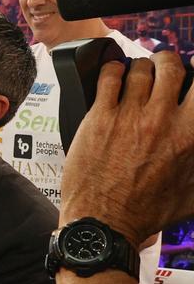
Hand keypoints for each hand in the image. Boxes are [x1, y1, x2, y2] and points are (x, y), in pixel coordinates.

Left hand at [60, 53, 193, 246]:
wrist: (104, 221)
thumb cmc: (148, 212)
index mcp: (191, 135)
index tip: (193, 77)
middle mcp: (162, 120)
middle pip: (171, 66)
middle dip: (170, 62)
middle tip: (165, 67)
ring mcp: (128, 116)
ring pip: (140, 69)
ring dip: (141, 67)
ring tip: (139, 74)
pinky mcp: (99, 117)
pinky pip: (108, 77)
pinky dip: (113, 69)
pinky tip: (115, 74)